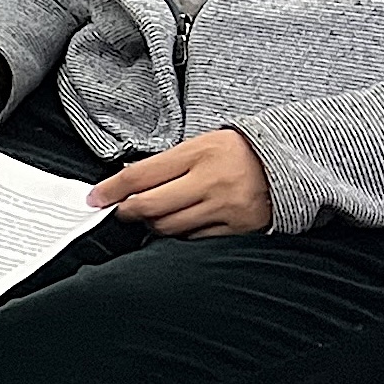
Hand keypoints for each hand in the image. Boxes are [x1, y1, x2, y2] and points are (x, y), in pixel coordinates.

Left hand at [91, 129, 273, 236]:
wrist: (288, 162)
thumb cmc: (237, 151)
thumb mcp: (200, 145)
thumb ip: (165, 164)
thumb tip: (126, 182)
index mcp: (197, 154)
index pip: (140, 175)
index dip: (111, 190)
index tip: (95, 199)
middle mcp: (210, 182)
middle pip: (150, 206)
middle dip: (128, 211)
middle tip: (121, 210)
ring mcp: (226, 207)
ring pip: (170, 226)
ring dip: (154, 224)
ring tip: (155, 215)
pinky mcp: (239, 228)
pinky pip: (196, 238)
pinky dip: (182, 233)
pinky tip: (183, 223)